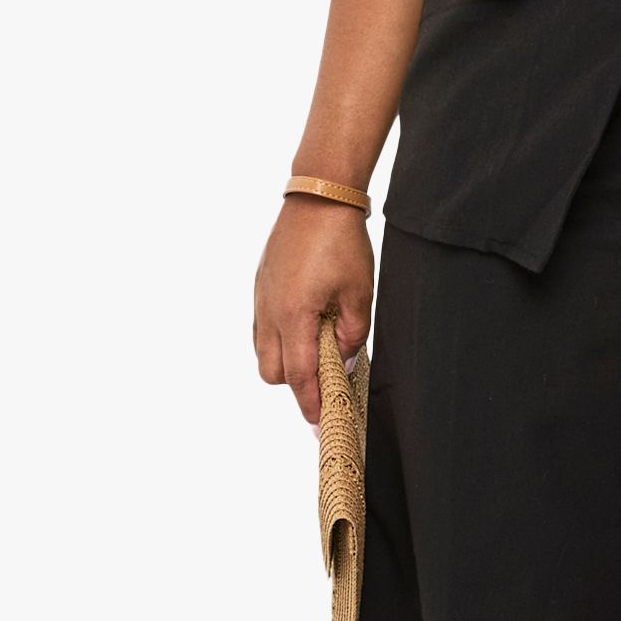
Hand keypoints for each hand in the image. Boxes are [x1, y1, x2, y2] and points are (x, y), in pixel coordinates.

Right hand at [253, 201, 373, 425]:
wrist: (318, 199)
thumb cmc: (341, 242)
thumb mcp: (360, 293)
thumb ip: (353, 335)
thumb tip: (344, 361)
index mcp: (294, 316)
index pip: (298, 375)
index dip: (310, 403)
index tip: (321, 421)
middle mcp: (269, 311)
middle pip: (272, 372)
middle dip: (296, 384)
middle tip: (325, 382)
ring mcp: (261, 298)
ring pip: (262, 351)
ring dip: (285, 361)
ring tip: (316, 353)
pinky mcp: (260, 286)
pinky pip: (262, 327)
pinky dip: (278, 339)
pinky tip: (304, 328)